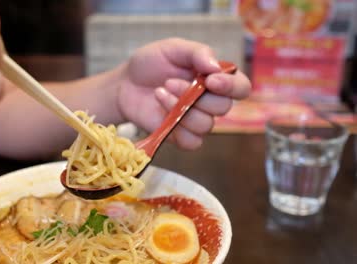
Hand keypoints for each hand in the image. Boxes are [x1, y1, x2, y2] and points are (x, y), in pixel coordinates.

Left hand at [118, 38, 250, 149]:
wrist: (125, 83)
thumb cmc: (151, 64)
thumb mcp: (172, 48)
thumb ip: (197, 53)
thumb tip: (217, 67)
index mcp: (214, 78)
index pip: (241, 88)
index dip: (231, 87)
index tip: (211, 80)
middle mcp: (210, 101)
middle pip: (223, 107)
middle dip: (196, 95)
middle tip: (170, 81)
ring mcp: (195, 120)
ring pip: (206, 124)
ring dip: (180, 108)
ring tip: (160, 92)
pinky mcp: (180, 136)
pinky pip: (192, 142)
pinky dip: (177, 128)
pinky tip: (161, 113)